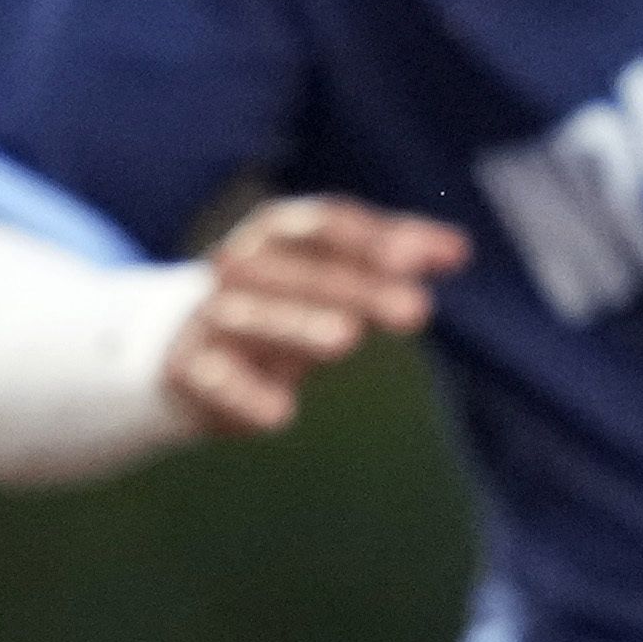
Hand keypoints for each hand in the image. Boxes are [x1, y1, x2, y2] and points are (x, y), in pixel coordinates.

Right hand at [168, 198, 460, 438]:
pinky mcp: (189, 371)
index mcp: (275, 236)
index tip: (426, 259)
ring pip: (251, 317)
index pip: (326, 226)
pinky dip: (242, 394)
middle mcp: (238, 268)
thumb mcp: (330, 278)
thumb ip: (390, 261)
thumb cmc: (280, 305)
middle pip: (300, 272)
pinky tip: (280, 414)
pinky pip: (212, 379)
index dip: (375, 239)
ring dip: (297, 324)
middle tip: (417, 310)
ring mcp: (209, 318)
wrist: (182, 348)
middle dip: (358, 288)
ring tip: (347, 339)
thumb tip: (459, 251)